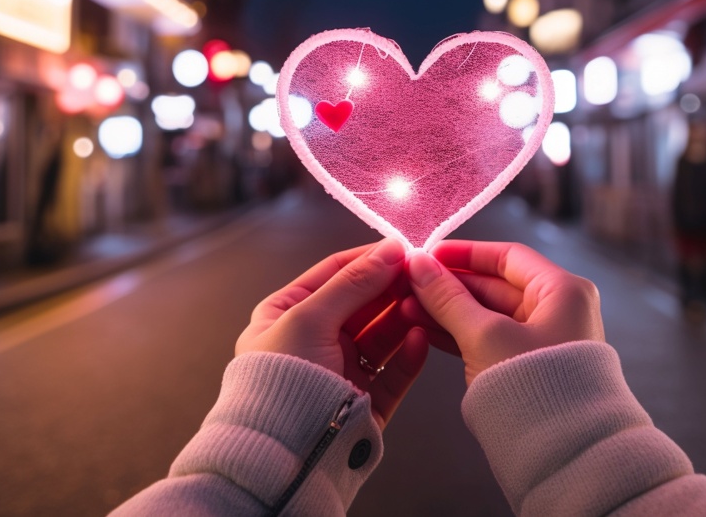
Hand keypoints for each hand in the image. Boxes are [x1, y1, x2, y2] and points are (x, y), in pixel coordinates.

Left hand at [236, 239, 428, 428]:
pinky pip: (393, 371)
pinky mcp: (365, 401)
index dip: (368, 259)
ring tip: (424, 305)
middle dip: (391, 288)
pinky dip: (409, 354)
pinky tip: (421, 338)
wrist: (284, 456)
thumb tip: (391, 249)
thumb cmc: (280, 380)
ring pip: (382, 335)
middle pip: (363, 303)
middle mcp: (314, 340)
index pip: (333, 274)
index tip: (402, 249)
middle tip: (422, 275)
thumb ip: (352, 283)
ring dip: (404, 318)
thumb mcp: (309, 318)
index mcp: (286, 314)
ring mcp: (340, 370)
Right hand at [403, 240, 603, 385]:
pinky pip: (489, 339)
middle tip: (410, 283)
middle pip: (495, 285)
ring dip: (447, 310)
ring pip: (488, 314)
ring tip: (407, 307)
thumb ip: (448, 299)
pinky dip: (459, 334)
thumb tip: (418, 265)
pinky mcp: (529, 367)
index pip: (508, 257)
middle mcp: (558, 310)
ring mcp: (544, 340)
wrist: (566, 455)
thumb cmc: (536, 388)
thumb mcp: (484, 336)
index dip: (465, 253)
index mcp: (562, 291)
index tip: (429, 255)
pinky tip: (424, 330)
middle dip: (449, 286)